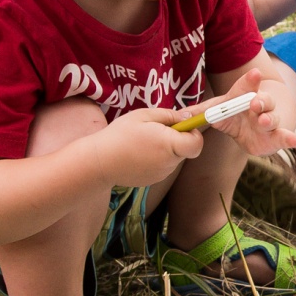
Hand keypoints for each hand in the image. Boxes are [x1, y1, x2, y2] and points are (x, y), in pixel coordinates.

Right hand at [87, 106, 205, 187]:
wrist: (99, 162)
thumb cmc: (119, 135)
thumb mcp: (143, 115)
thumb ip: (170, 115)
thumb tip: (188, 116)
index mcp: (169, 144)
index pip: (197, 143)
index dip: (194, 133)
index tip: (183, 126)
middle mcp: (169, 162)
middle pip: (185, 149)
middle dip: (177, 139)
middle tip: (156, 130)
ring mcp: (162, 174)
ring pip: (174, 158)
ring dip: (166, 149)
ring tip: (143, 142)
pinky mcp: (154, 180)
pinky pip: (163, 166)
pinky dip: (157, 159)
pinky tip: (138, 153)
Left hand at [203, 67, 295, 156]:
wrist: (251, 127)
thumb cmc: (232, 115)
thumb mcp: (215, 111)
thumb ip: (199, 113)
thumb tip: (178, 116)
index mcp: (244, 96)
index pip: (246, 87)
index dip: (250, 81)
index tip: (254, 74)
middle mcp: (259, 107)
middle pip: (263, 100)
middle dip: (260, 101)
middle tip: (254, 103)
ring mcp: (269, 122)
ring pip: (272, 118)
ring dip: (269, 119)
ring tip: (263, 122)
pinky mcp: (275, 138)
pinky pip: (284, 137)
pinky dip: (290, 139)